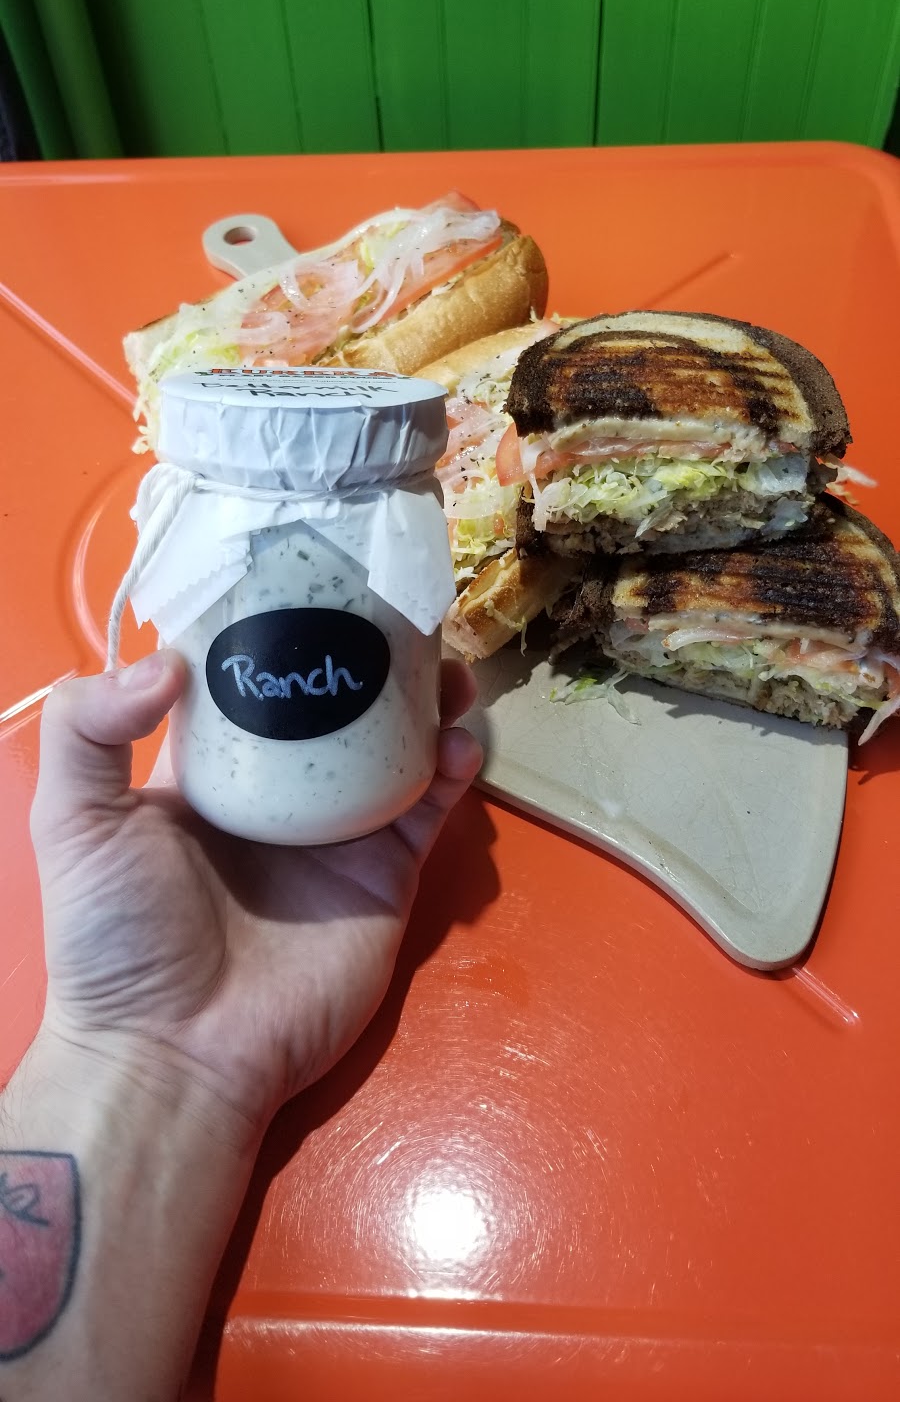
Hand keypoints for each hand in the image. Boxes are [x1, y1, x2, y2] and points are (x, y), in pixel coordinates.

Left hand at [30, 650, 480, 1140]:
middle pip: (342, 702)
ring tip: (444, 669)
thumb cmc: (118, 935)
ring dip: (428, 699)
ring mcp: (340, 832)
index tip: (323, 578)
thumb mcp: (73, 821)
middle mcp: (283, 790)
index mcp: (213, 768)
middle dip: (378, 656)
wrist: (177, 1052)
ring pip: (398, 744)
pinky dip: (452, 768)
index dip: (289, 626)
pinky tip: (455, 743)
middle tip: (406, 617)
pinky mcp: (387, 875)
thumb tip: (169, 657)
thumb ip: (88, 726)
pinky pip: (429, 808)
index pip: (257, 675)